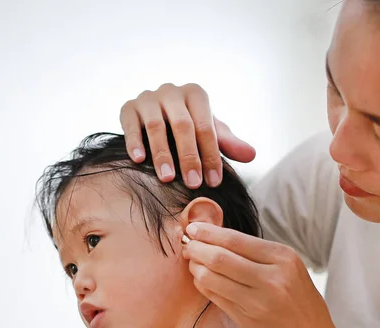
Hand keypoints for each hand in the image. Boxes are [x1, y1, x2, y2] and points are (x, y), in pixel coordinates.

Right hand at [119, 83, 255, 187]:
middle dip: (189, 157)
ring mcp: (148, 97)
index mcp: (196, 95)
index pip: (206, 127)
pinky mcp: (127, 107)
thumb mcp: (210, 133)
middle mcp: (172, 91)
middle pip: (182, 125)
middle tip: (193, 184)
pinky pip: (130, 124)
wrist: (158, 112)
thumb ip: (229, 144)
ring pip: (155, 125)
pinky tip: (139, 161)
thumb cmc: (191, 126)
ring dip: (162, 153)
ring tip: (167, 178)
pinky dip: (134, 142)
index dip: (211, 155)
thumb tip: (252, 155)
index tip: (213, 182)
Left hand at [181, 222, 339, 327]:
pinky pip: (215, 297)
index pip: (235, 239)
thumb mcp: (289, 268)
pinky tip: (201, 280)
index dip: (208, 233)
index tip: (192, 229)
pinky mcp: (247, 320)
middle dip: (196, 248)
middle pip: (220, 257)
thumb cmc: (297, 299)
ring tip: (192, 263)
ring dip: (196, 268)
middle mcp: (272, 278)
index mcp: (283, 258)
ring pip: (212, 278)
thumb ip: (257, 253)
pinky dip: (203, 285)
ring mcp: (258, 301)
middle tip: (186, 245)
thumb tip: (216, 235)